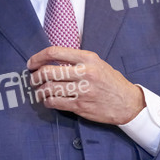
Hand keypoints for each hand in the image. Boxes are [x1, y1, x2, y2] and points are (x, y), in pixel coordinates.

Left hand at [27, 46, 144, 124]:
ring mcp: (82, 91)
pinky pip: (55, 103)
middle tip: (33, 79)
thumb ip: (76, 60)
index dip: (38, 57)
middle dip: (35, 76)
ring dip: (40, 91)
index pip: (55, 52)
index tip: (31, 63)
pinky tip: (49, 100)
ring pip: (49, 88)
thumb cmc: (110, 82)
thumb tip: (50, 60)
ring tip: (40, 91)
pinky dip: (47, 101)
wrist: (128, 103)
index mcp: (88, 59)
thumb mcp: (97, 63)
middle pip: (48, 72)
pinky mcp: (81, 106)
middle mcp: (85, 73)